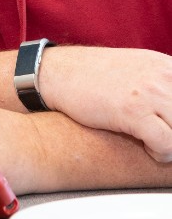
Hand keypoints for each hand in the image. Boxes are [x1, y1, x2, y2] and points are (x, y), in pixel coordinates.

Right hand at [39, 46, 171, 161]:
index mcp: (166, 65)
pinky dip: (161, 154)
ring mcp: (149, 93)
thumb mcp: (137, 66)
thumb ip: (163, 81)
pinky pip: (167, 145)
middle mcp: (162, 76)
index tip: (169, 122)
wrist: (58, 73)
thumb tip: (171, 106)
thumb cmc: (94, 75)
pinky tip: (149, 149)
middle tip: (163, 135)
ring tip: (158, 144)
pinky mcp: (132, 111)